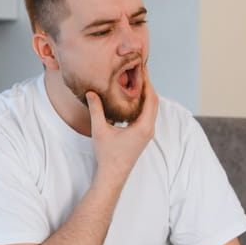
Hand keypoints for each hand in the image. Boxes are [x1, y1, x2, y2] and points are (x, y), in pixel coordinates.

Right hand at [85, 66, 157, 180]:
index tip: (142, 69)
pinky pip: (147, 115)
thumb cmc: (107, 155)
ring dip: (146, 94)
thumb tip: (91, 92)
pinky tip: (133, 99)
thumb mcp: (100, 130)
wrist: (113, 175)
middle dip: (148, 85)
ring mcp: (148, 133)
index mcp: (143, 127)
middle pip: (154, 101)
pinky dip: (143, 104)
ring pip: (152, 108)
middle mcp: (149, 129)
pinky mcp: (143, 136)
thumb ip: (96, 110)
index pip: (150, 98)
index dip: (147, 82)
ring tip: (137, 81)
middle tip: (140, 71)